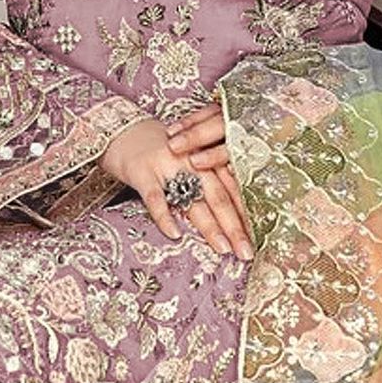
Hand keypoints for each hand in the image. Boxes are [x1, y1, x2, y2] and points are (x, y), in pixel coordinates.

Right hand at [99, 109, 252, 259]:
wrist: (122, 130)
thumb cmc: (161, 151)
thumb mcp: (190, 161)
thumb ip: (209, 181)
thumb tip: (233, 217)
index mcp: (206, 157)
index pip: (232, 188)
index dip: (246, 214)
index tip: (259, 239)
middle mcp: (192, 159)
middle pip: (219, 196)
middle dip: (235, 226)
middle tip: (247, 252)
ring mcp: (168, 165)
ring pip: (193, 198)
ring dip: (210, 226)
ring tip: (224, 249)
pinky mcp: (143, 171)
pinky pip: (155, 197)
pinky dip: (165, 216)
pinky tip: (175, 234)